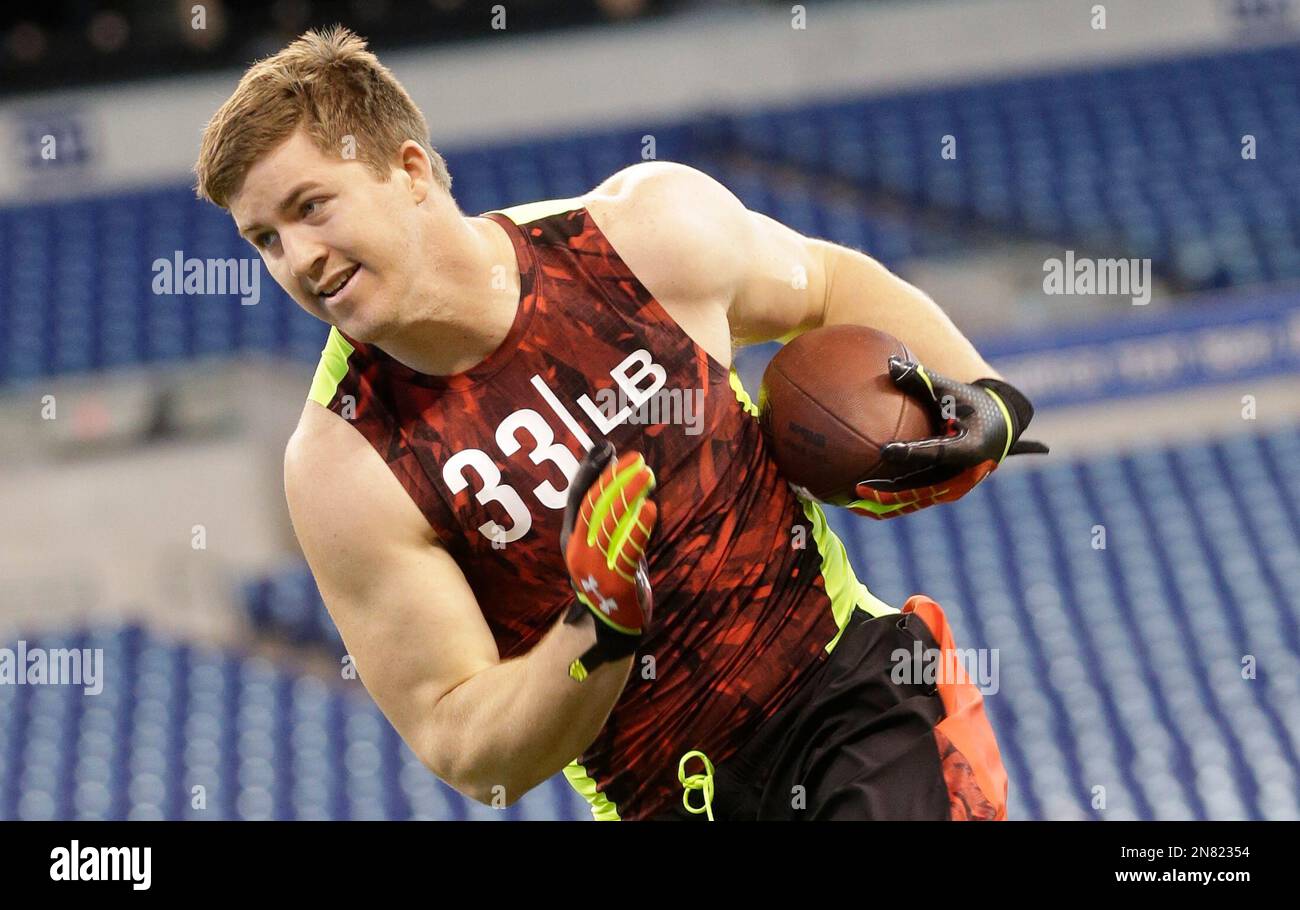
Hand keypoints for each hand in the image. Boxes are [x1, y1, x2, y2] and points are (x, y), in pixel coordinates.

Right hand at [560, 439, 657, 680]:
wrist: (609, 634)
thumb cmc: (612, 585)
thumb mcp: (605, 548)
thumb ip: (609, 519)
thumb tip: (621, 480)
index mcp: (572, 541)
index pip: (578, 498)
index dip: (591, 471)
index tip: (606, 448)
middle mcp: (577, 552)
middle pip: (593, 506)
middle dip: (614, 478)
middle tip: (637, 459)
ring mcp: (593, 569)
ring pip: (609, 524)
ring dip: (628, 495)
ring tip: (648, 474)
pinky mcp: (613, 584)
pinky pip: (626, 551)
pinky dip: (638, 529)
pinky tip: (651, 509)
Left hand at [846, 357, 1047, 519]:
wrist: (999, 427)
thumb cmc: (971, 403)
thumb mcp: (951, 390)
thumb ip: (921, 379)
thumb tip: (890, 363)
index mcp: (969, 447)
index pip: (936, 451)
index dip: (912, 452)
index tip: (885, 450)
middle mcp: (962, 473)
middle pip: (921, 486)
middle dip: (890, 492)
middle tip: (859, 489)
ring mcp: (953, 486)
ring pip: (915, 499)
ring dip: (885, 504)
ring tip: (854, 504)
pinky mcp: (944, 492)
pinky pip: (914, 500)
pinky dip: (890, 504)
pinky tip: (861, 505)